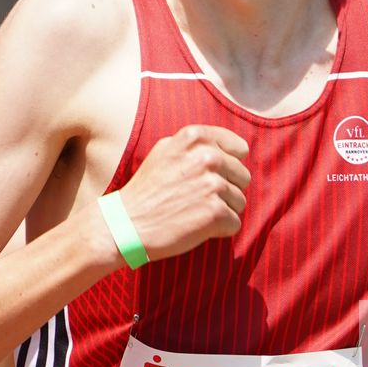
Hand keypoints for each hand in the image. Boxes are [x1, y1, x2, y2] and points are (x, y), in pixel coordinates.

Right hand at [114, 126, 249, 259]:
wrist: (125, 224)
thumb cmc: (147, 190)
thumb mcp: (166, 150)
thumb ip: (198, 144)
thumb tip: (237, 148)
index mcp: (195, 137)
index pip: (240, 149)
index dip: (227, 166)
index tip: (208, 177)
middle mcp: (207, 156)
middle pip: (242, 176)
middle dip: (225, 190)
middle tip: (196, 199)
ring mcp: (213, 184)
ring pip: (240, 201)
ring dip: (221, 211)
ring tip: (193, 212)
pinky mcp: (216, 212)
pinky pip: (234, 223)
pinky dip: (219, 230)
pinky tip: (195, 226)